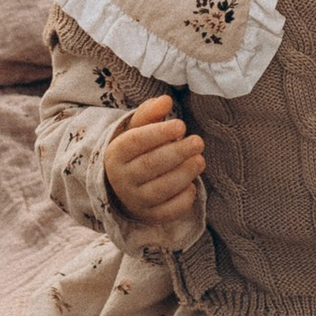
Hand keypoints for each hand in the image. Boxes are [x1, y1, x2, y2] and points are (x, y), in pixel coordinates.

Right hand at [104, 95, 205, 232]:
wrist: (126, 185)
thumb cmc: (138, 150)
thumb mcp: (138, 129)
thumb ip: (150, 113)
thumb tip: (165, 100)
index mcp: (115, 154)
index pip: (135, 142)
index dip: (159, 133)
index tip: (181, 125)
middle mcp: (121, 179)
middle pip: (149, 165)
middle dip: (177, 153)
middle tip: (198, 142)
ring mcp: (135, 200)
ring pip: (160, 189)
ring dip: (184, 174)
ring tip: (200, 160)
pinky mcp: (150, 216)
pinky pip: (168, 211)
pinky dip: (183, 200)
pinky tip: (192, 186)